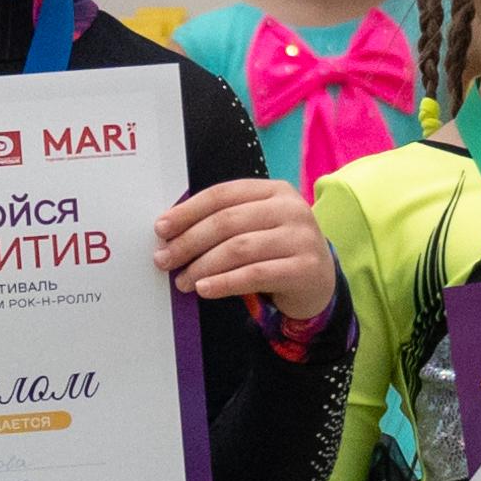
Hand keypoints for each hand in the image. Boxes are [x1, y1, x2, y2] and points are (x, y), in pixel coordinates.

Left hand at [149, 175, 336, 332]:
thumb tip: (170, 233)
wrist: (319, 283)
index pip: (222, 194)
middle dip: (189, 241)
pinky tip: (204, 289)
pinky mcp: (305, 268)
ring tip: (182, 281)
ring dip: (203, 266)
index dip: (188, 210)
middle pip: (227, 222)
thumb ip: (224, 223)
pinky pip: (255, 274)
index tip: (161, 228)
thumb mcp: (256, 228)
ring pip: (239, 249)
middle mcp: (291, 209)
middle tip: (164, 260)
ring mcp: (301, 238)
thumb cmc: (276, 253)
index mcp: (274, 191)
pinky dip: (224, 283)